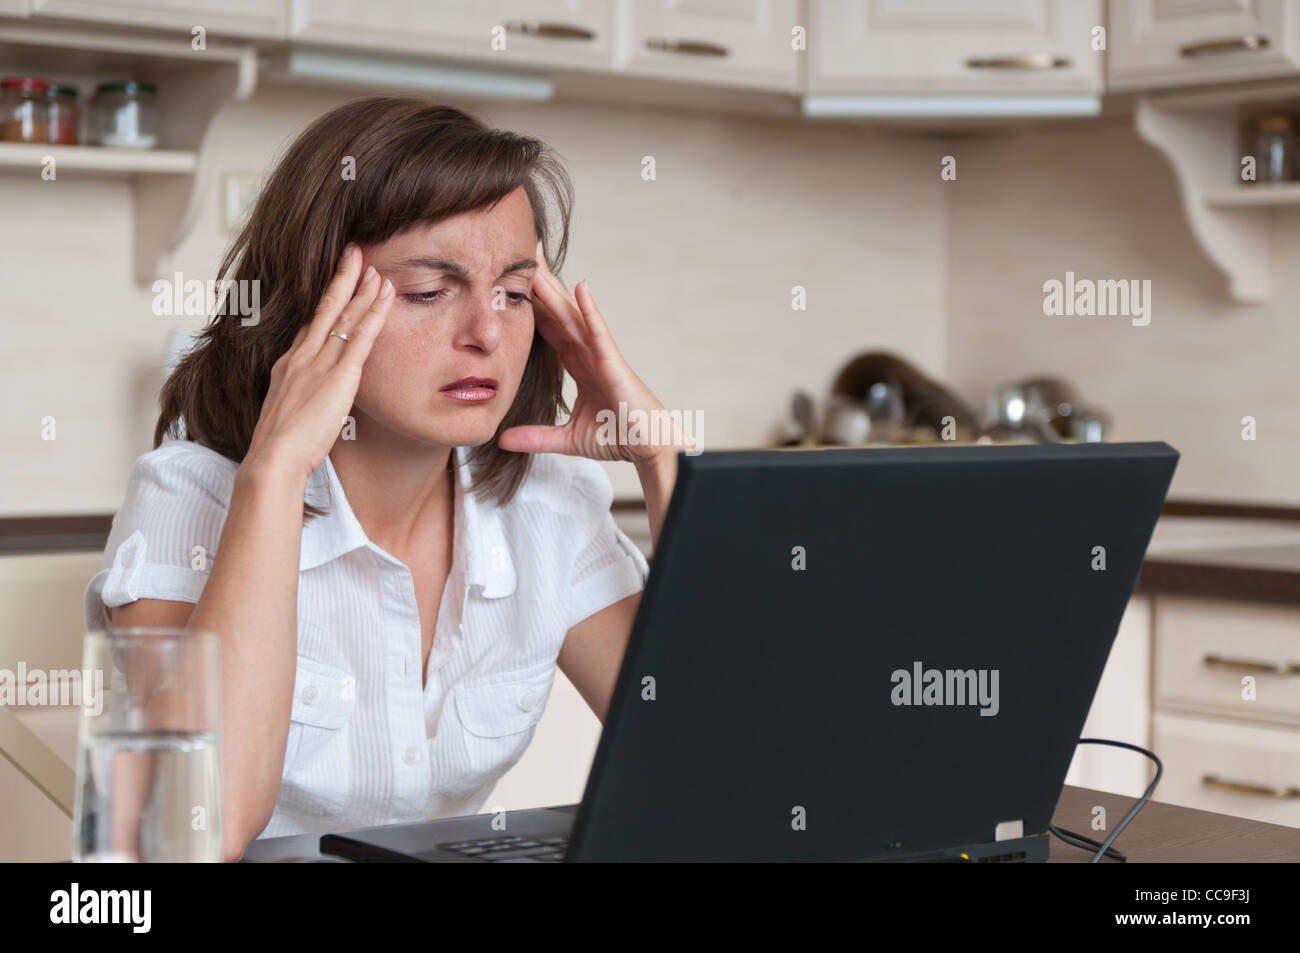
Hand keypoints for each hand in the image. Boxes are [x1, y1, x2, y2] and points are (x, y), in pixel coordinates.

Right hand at [244, 244, 394, 482]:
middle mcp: (302, 356)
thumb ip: (301, 397)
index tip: (336, 280)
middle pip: (325, 308)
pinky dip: (375, 313)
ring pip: (344, 316)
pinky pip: (360, 336)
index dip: (325, 299)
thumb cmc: (279, 447)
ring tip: (377, 268)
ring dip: (364, 290)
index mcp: (289, 364)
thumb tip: (314, 398)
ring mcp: (319, 363)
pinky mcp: (338, 376)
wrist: (272, 457)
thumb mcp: (288, 412)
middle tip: (355, 252)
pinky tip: (387, 296)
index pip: (311, 323)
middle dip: (342, 278)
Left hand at [497, 241, 690, 468]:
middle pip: (558, 314)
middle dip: (540, 287)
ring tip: (535, 264)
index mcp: (579, 365)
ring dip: (554, 291)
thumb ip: (535, 437)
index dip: (530, 308)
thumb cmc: (619, 437)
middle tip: (519, 255)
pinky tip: (580, 288)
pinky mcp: (614, 363)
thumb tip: (500, 440)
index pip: (549, 331)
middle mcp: (589, 353)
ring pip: (573, 317)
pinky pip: (599, 333)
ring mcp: (602, 355)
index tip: (508, 287)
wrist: (651, 448)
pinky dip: (590, 311)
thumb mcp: (567, 439)